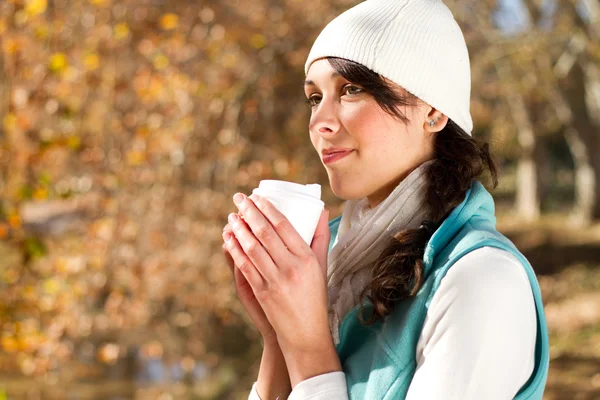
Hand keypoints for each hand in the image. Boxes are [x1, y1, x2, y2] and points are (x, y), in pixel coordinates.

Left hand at [225, 192, 334, 356]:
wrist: (305, 332)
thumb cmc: (315, 296)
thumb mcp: (322, 266)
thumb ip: (320, 238)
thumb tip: (320, 211)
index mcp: (306, 258)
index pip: (284, 226)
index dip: (267, 209)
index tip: (257, 197)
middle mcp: (291, 267)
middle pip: (265, 233)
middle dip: (249, 212)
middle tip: (239, 198)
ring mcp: (275, 280)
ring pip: (252, 248)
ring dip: (239, 229)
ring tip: (232, 216)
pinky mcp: (262, 292)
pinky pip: (245, 266)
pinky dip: (235, 250)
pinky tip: (228, 240)